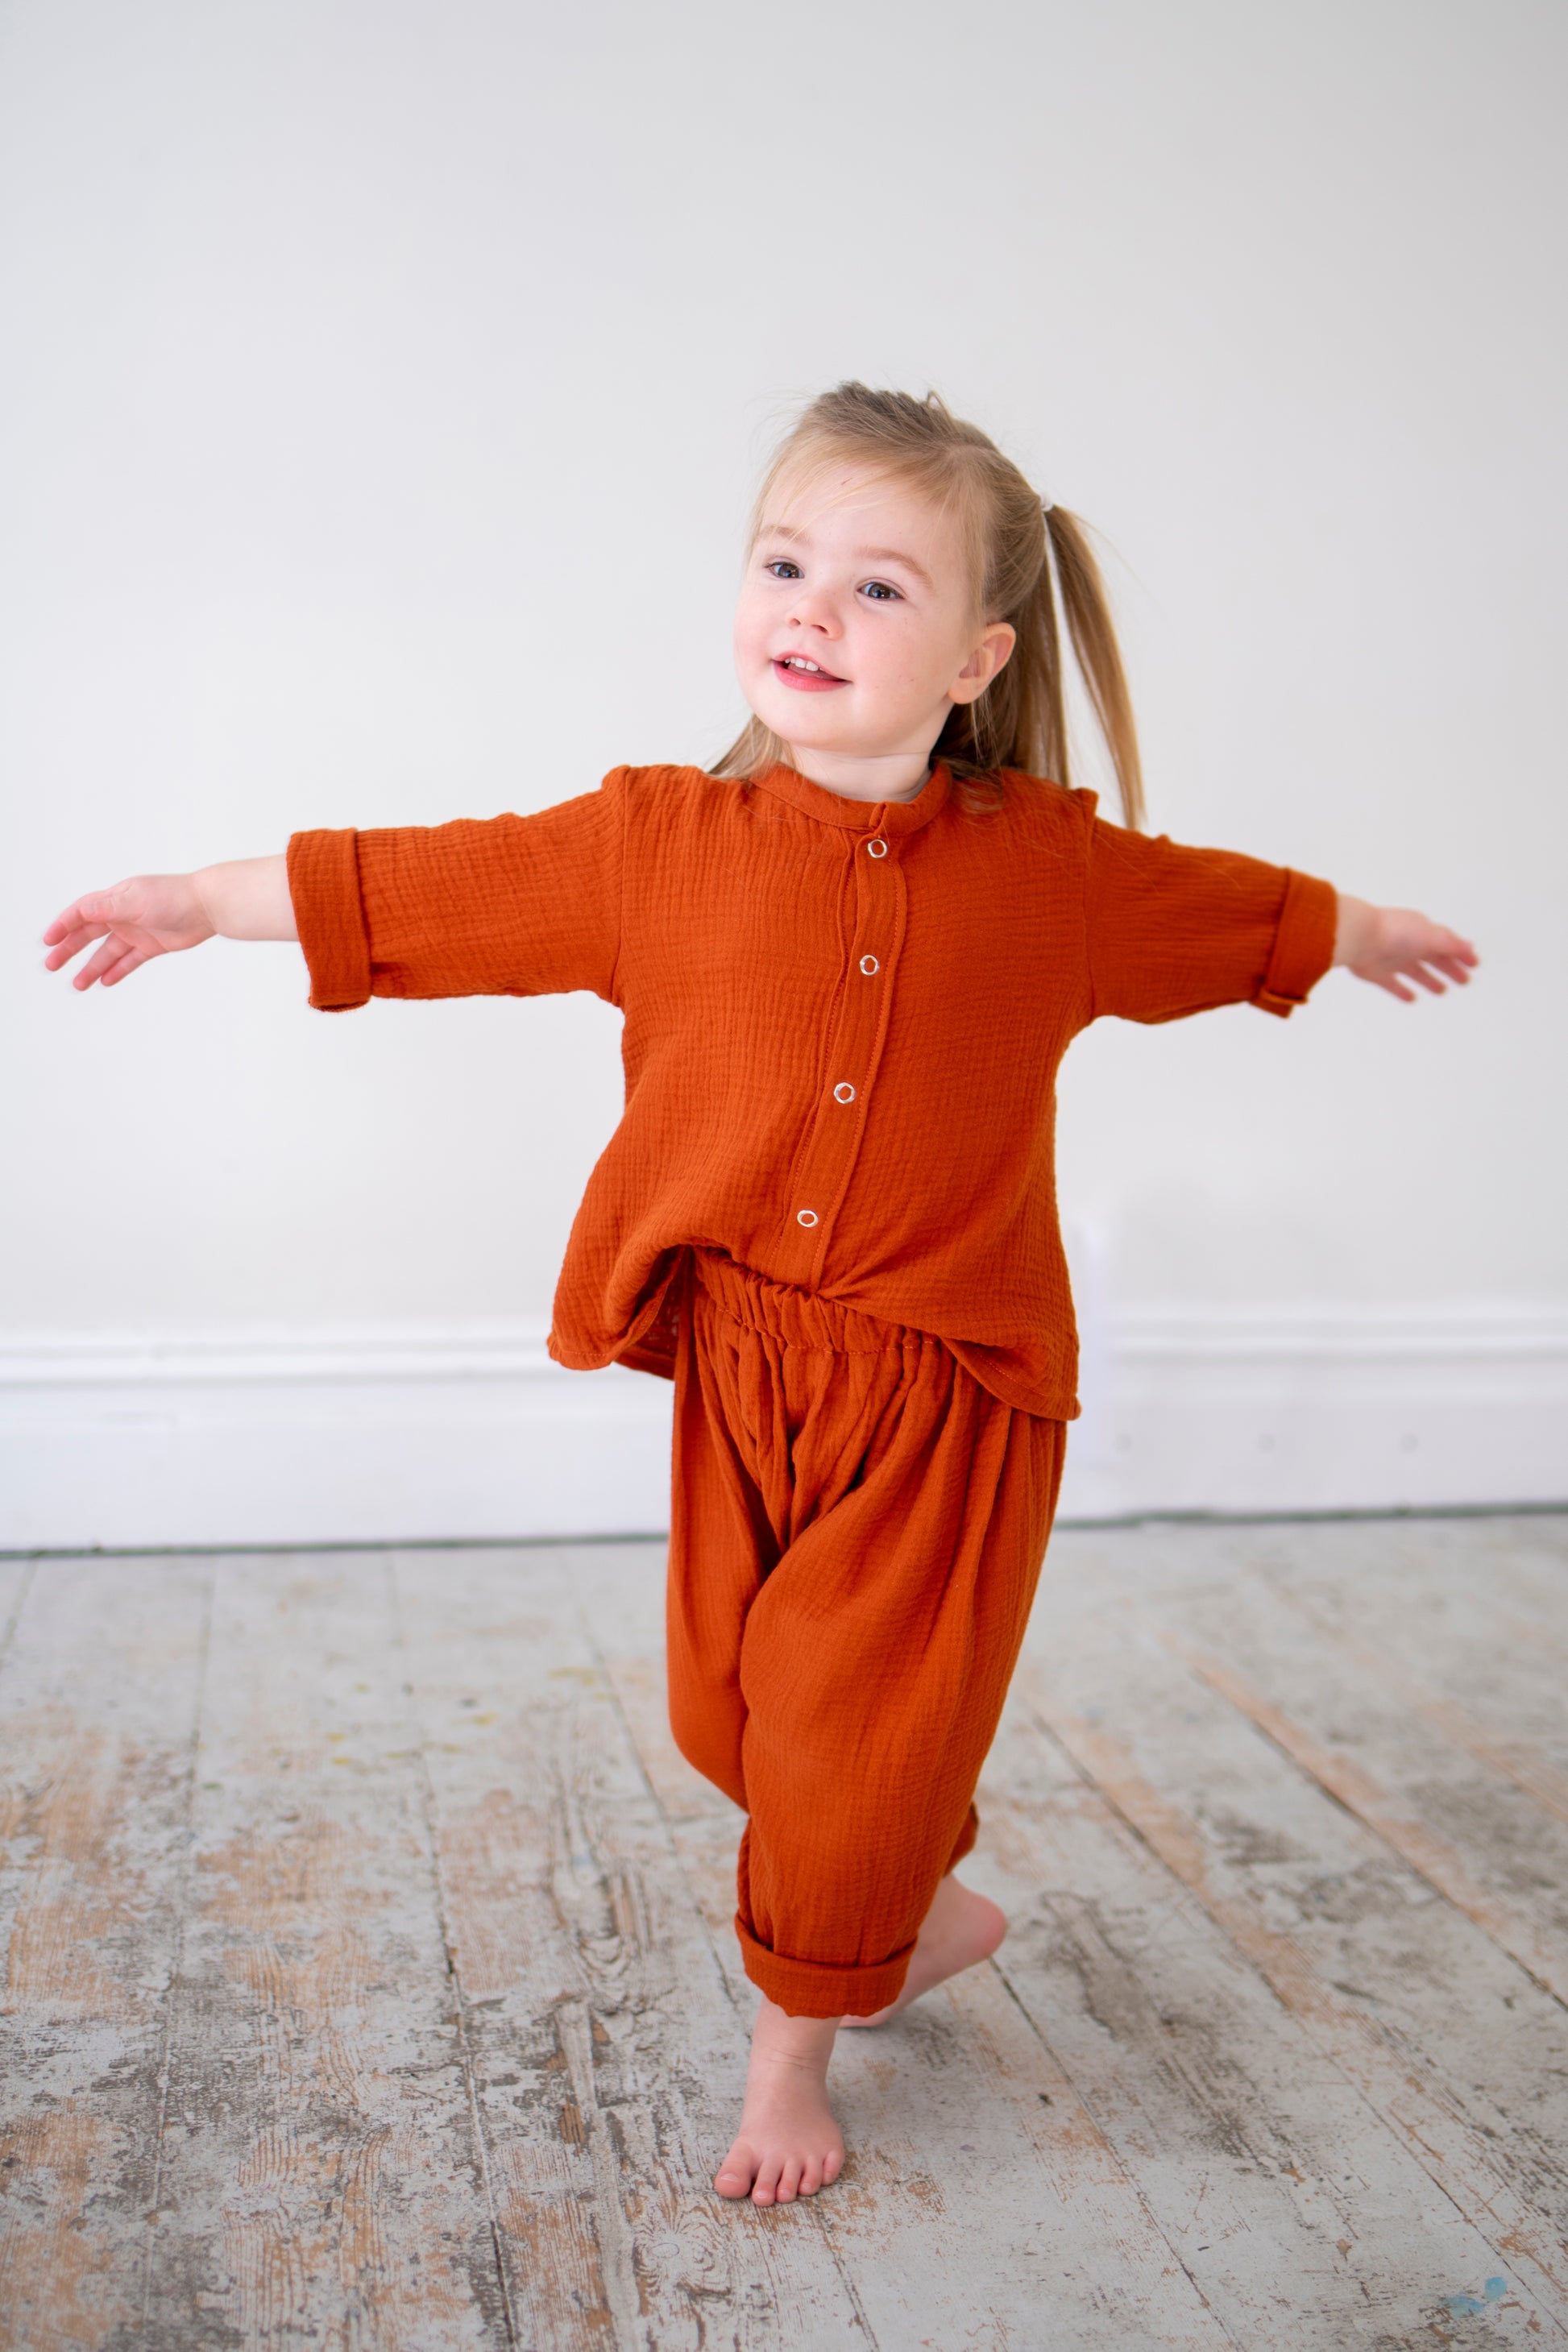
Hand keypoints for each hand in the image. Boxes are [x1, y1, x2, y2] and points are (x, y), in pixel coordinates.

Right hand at [43, 873, 216, 990]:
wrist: (207, 907)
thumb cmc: (174, 897)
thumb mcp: (134, 901)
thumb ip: (107, 908)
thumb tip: (82, 911)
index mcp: (115, 899)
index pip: (81, 913)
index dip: (63, 926)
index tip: (48, 941)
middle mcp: (123, 915)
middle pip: (89, 935)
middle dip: (69, 950)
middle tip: (52, 965)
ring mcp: (137, 931)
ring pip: (108, 952)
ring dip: (92, 967)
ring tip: (77, 984)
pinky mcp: (152, 946)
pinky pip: (129, 961)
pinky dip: (117, 971)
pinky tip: (104, 982)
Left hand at [1333, 895, 1477, 1002]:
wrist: (1358, 938)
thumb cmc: (1396, 933)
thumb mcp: (1429, 936)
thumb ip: (1449, 943)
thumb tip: (1469, 947)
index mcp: (1422, 931)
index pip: (1446, 943)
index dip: (1461, 954)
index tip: (1475, 965)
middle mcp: (1408, 945)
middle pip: (1434, 959)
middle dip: (1450, 969)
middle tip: (1465, 981)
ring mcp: (1392, 959)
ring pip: (1416, 972)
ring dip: (1429, 980)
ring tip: (1442, 991)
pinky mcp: (1377, 973)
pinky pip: (1392, 984)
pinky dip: (1402, 991)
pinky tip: (1412, 999)